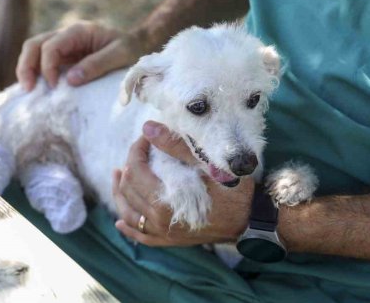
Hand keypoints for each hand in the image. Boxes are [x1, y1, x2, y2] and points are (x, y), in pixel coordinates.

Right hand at [15, 21, 144, 89]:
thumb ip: (97, 64)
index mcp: (78, 31)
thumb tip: (70, 79)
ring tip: (29, 91)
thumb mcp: (120, 55)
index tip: (55, 87)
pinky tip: (36, 90)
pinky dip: (36, 75)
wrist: (139, 46)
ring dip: (27, 70)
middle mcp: (66, 36)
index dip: (47, 67)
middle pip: (34, 45)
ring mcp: (64, 47)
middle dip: (27, 66)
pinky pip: (43, 63)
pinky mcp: (65, 59)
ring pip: (34, 53)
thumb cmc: (132, 48)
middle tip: (29, 90)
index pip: (51, 46)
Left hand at [113, 121, 252, 245]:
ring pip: (128, 213)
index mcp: (165, 201)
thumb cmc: (233, 190)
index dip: (136, 150)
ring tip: (118, 175)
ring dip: (120, 192)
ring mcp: (163, 233)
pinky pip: (141, 236)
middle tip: (139, 151)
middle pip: (128, 189)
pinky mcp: (170, 241)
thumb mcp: (207, 164)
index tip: (145, 138)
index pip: (136, 170)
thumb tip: (148, 128)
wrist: (250, 220)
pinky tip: (121, 221)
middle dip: (129, 165)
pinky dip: (129, 228)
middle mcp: (159, 220)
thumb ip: (176, 146)